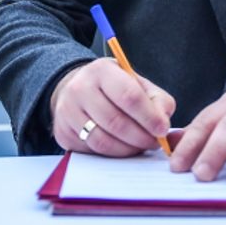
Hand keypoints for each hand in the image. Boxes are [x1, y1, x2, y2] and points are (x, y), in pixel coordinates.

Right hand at [50, 58, 174, 155]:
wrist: (78, 88)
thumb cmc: (114, 87)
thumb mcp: (136, 83)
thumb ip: (157, 100)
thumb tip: (163, 124)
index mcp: (101, 70)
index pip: (128, 96)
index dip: (149, 116)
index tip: (162, 129)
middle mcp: (80, 88)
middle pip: (115, 122)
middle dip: (140, 137)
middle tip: (154, 143)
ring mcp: (67, 111)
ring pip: (102, 141)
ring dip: (127, 149)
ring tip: (140, 146)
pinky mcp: (62, 132)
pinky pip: (91, 151)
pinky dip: (111, 154)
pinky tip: (121, 147)